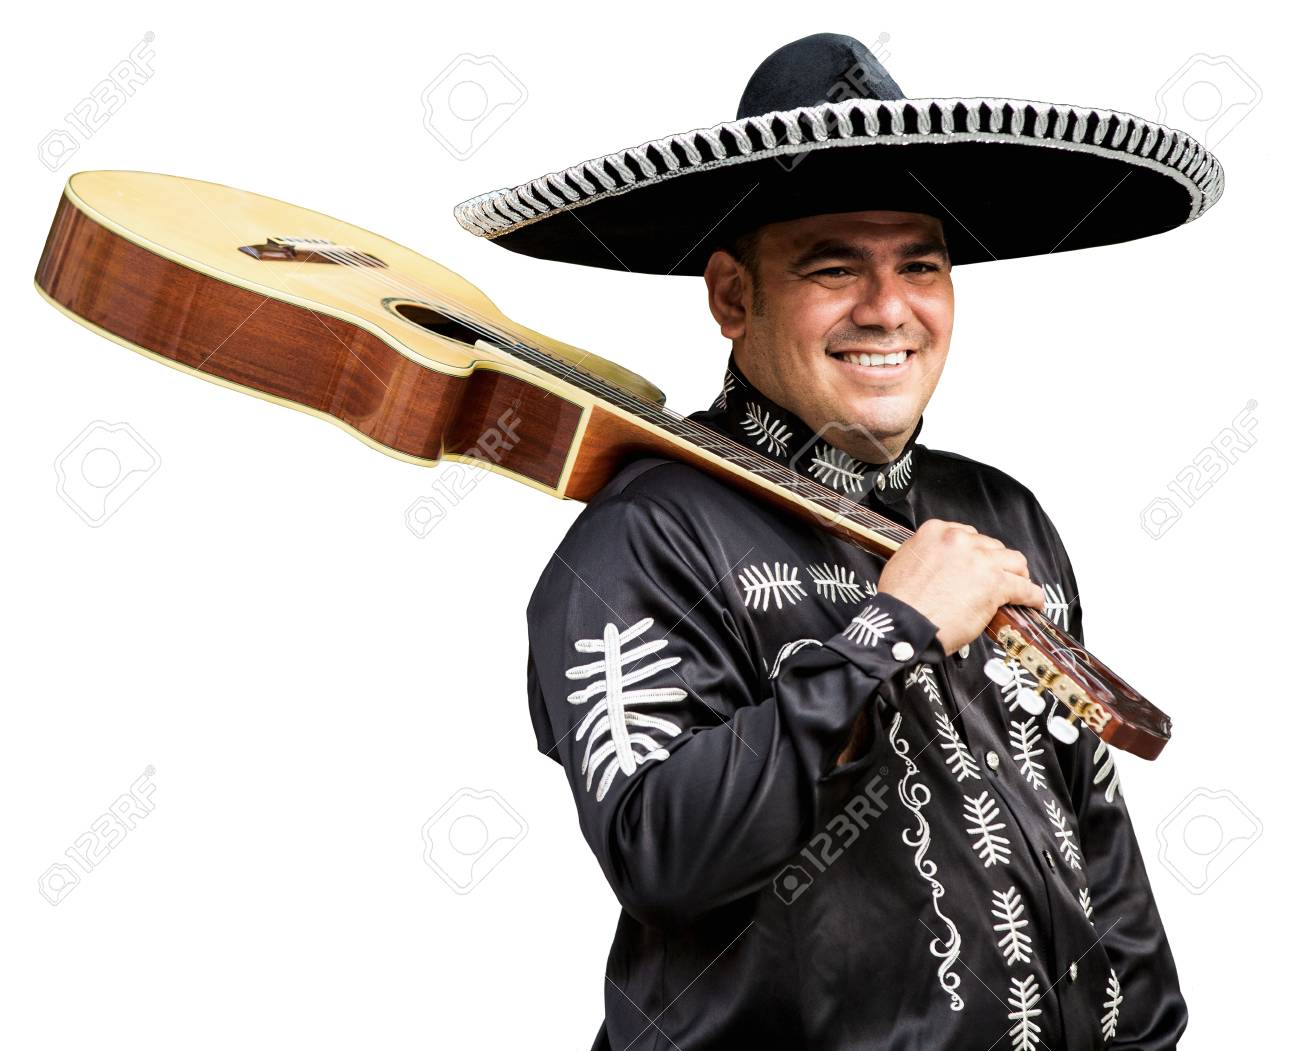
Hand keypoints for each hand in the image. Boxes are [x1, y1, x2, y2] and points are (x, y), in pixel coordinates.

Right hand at [877, 518, 1045, 655]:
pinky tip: (1033, 602)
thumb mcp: (903, 562)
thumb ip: (924, 554)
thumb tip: (936, 564)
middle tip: (994, 578)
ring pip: (1013, 561)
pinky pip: (1025, 588)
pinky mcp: (996, 584)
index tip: (976, 563)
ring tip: (1019, 586)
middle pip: (991, 546)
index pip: (966, 534)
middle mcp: (959, 540)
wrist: (903, 624)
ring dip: (1017, 574)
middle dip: (994, 563)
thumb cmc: (899, 602)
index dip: (974, 552)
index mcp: (935, 532)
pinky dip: (1032, 596)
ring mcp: (980, 560)